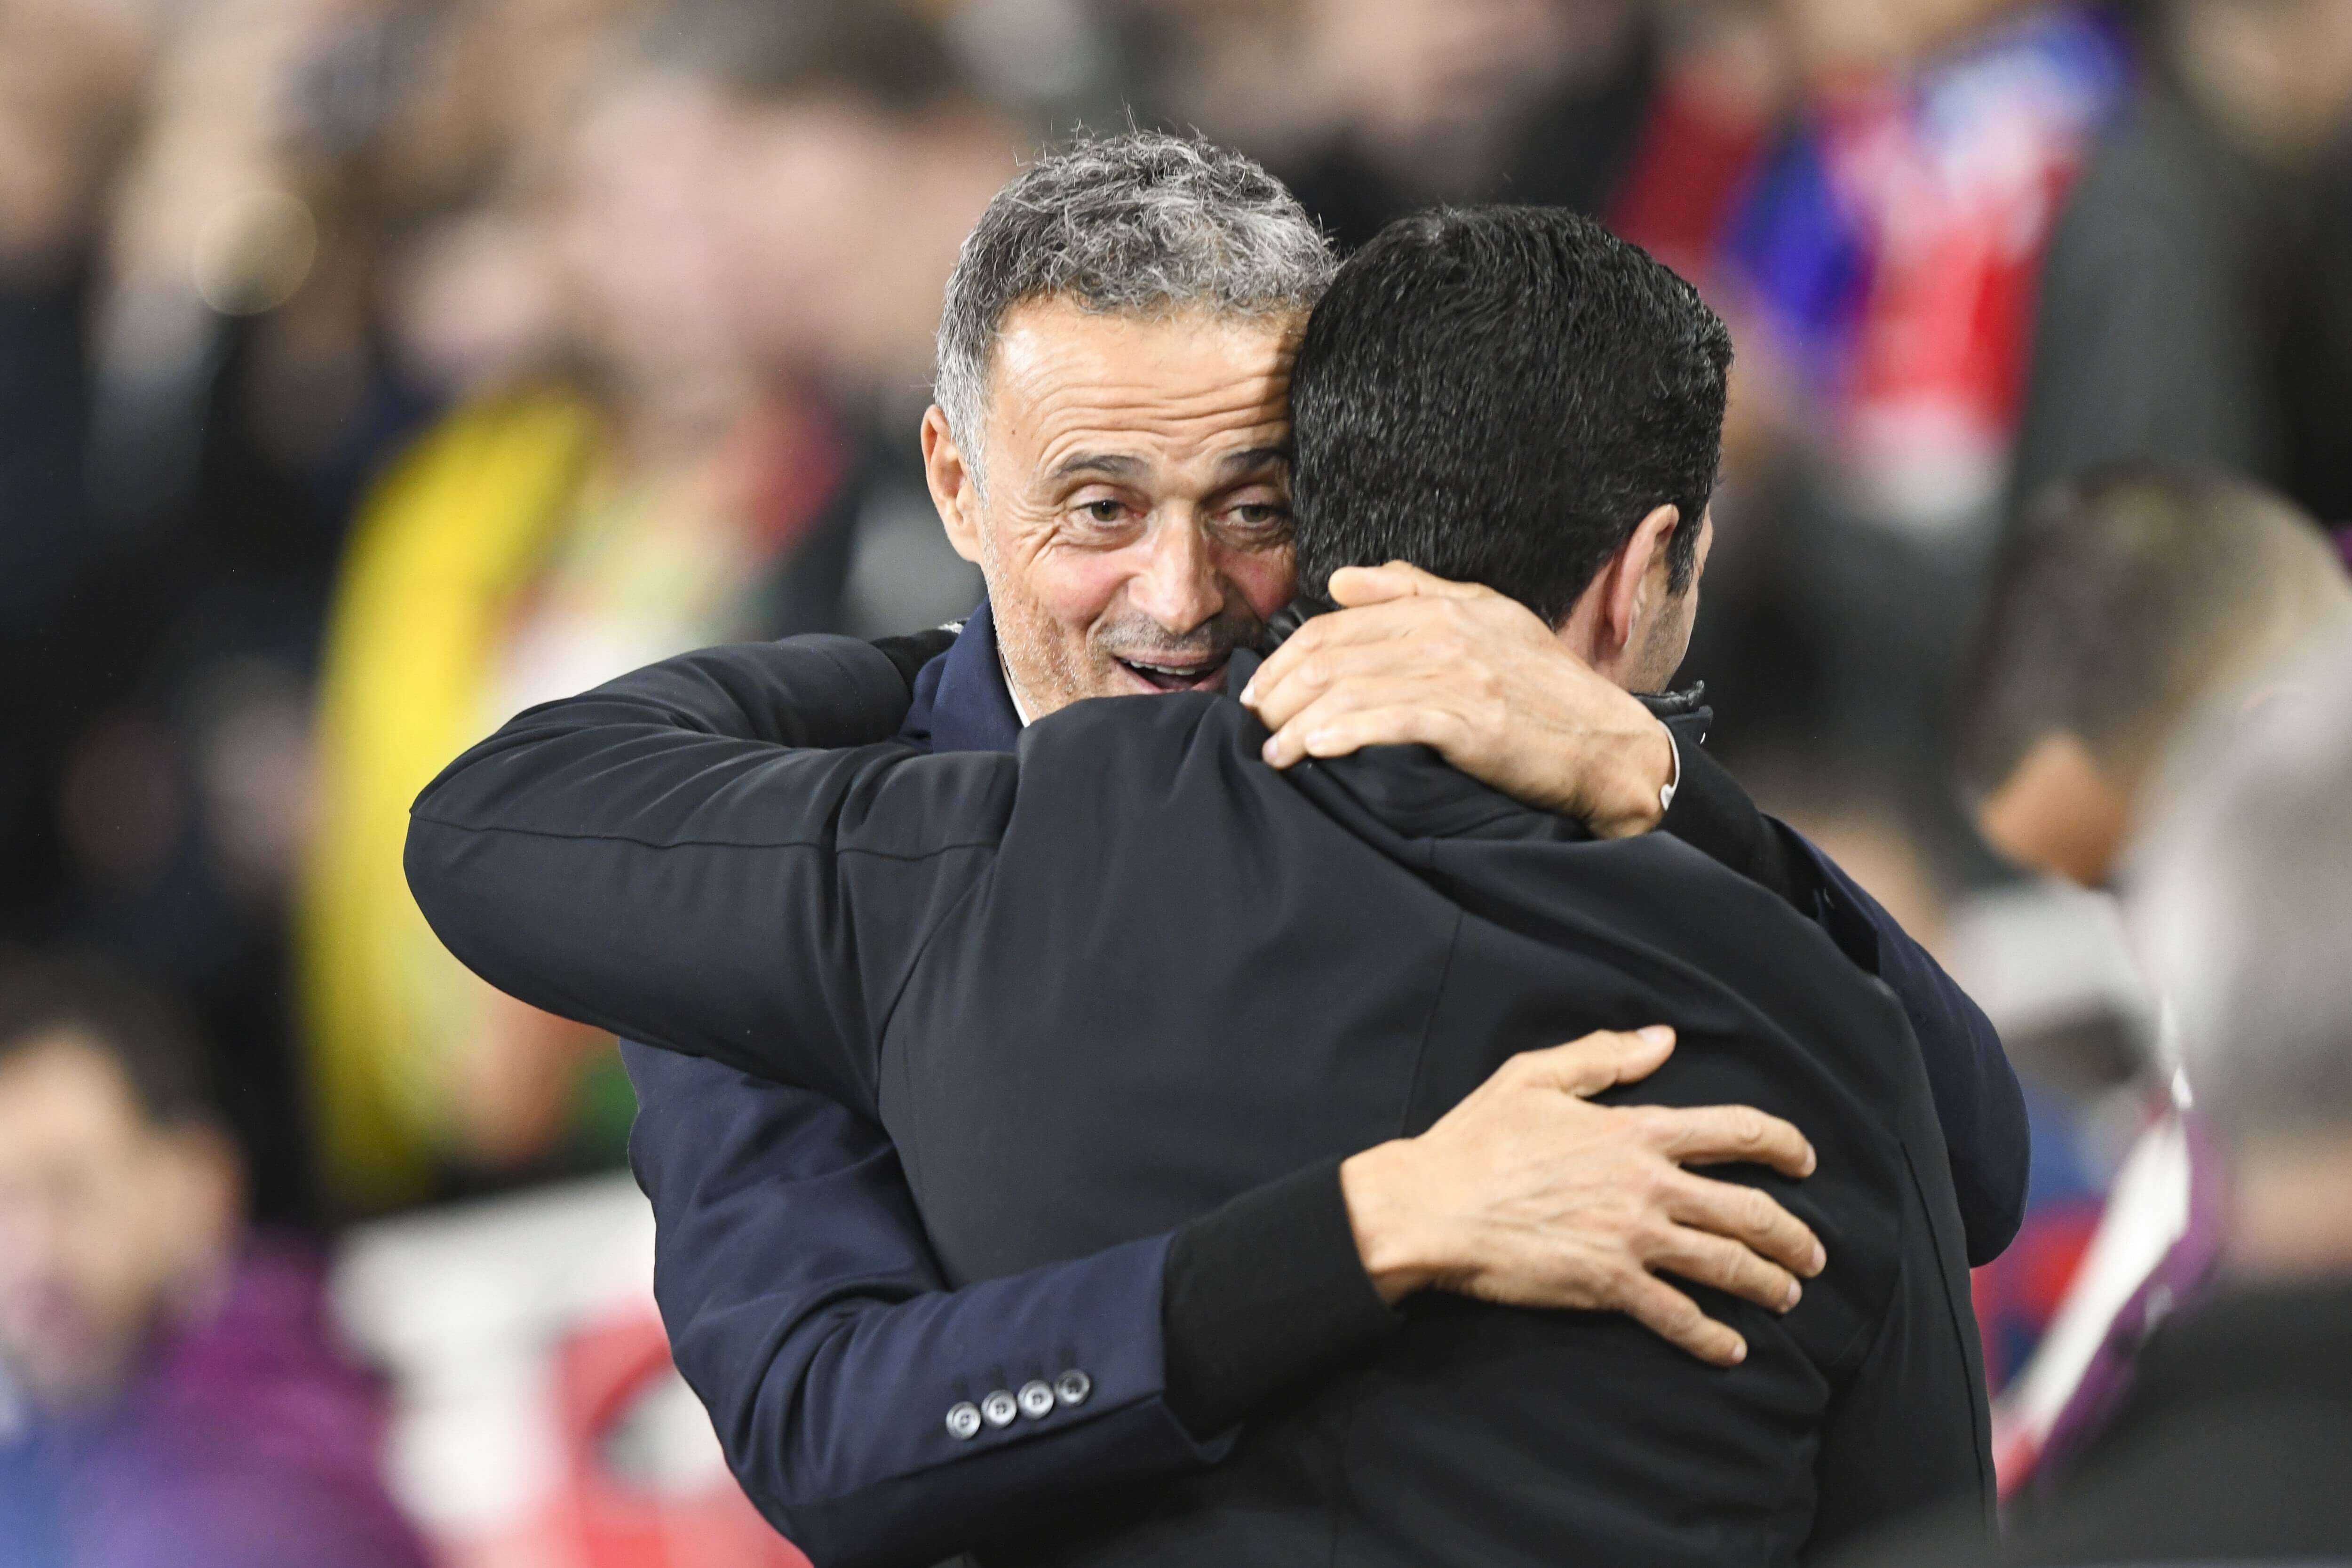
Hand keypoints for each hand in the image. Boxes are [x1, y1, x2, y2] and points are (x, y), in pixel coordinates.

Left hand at [1239, 563, 1673, 838]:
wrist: (1609, 745)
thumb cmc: (1546, 689)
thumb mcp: (1488, 620)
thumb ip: (1415, 592)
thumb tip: (1342, 580)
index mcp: (1444, 608)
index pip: (1338, 623)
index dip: (1286, 656)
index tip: (1259, 689)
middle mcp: (1447, 633)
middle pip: (1333, 655)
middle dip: (1281, 692)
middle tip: (1253, 724)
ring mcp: (1460, 677)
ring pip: (1352, 690)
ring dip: (1299, 724)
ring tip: (1272, 753)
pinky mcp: (1473, 722)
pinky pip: (1391, 721)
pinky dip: (1344, 733)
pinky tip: (1314, 750)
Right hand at [1338, 1027, 1825, 1366]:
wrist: (1429, 1207)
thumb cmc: (1476, 1139)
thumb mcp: (1534, 1075)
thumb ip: (1605, 1055)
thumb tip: (1664, 1038)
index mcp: (1634, 1130)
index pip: (1735, 1130)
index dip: (1783, 1144)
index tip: (1805, 1161)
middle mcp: (1646, 1184)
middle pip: (1748, 1210)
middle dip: (1793, 1234)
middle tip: (1812, 1251)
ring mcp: (1631, 1238)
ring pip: (1726, 1265)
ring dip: (1769, 1283)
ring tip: (1789, 1295)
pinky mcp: (1607, 1285)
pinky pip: (1677, 1315)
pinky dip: (1711, 1337)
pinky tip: (1732, 1350)